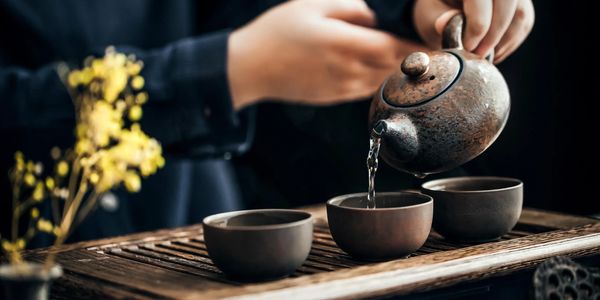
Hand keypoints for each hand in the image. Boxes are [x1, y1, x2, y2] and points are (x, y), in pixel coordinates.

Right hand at [228, 0, 425, 109]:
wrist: (251, 68)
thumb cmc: (278, 32)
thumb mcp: (312, 5)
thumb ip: (351, 9)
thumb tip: (376, 18)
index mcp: (345, 44)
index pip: (396, 49)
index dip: (422, 49)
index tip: (442, 46)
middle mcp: (348, 70)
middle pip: (395, 69)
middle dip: (417, 63)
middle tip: (435, 54)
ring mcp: (342, 87)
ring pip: (383, 83)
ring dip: (399, 74)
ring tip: (413, 62)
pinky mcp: (335, 97)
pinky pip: (367, 90)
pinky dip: (380, 81)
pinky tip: (381, 70)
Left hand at [414, 0, 534, 62]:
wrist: (447, 9)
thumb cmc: (436, 11)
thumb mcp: (429, 14)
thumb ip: (437, 19)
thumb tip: (444, 23)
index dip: (477, 26)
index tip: (467, 47)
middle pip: (507, 4)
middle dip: (492, 35)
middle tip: (477, 55)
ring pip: (520, 14)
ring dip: (503, 42)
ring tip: (484, 57)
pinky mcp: (521, 2)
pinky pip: (525, 22)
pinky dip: (510, 42)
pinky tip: (493, 52)